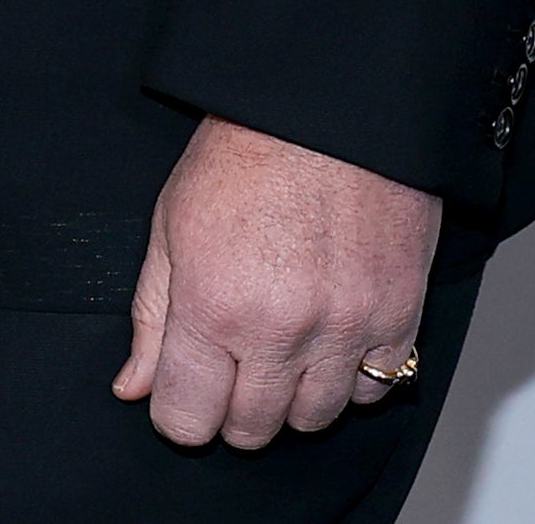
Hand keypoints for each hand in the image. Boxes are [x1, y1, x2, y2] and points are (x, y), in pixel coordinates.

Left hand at [113, 116, 441, 449]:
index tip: (187, 389)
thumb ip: (152, 316)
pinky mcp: (399, 314)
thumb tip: (135, 388)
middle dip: (234, 406)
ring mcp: (345, 326)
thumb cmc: (246, 151)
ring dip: (294, 395)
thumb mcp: (171, 224)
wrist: (330, 105)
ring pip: (315, 419)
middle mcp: (280, 328)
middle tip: (235, 360)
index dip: (180, 411)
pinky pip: (377, 388)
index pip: (187, 421)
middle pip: (251, 429)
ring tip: (285, 345)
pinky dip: (354, 375)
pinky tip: (333, 334)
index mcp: (213, 306)